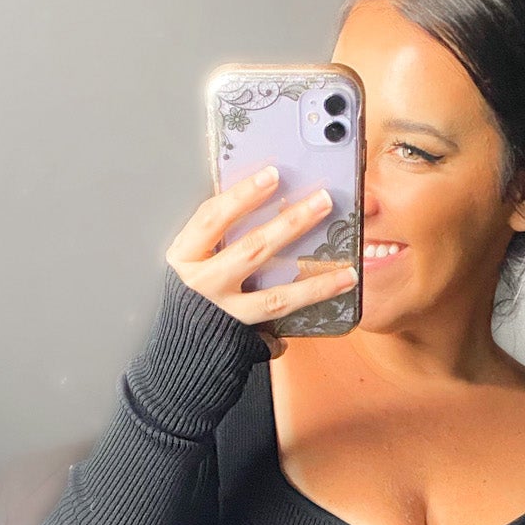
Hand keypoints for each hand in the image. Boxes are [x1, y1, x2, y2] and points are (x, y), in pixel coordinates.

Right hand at [165, 168, 357, 358]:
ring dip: (314, 280)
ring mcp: (223, 312)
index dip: (242, 194)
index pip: (212, 217)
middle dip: (290, 224)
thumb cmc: (190, 294)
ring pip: (274, 295)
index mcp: (184, 255)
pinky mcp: (241, 337)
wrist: (177, 350)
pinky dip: (309, 304)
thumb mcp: (194, 258)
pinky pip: (282, 320)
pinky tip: (337, 289)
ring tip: (347, 267)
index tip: (272, 174)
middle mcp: (202, 284)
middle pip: (251, 249)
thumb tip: (269, 200)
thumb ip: (221, 235)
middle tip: (322, 201)